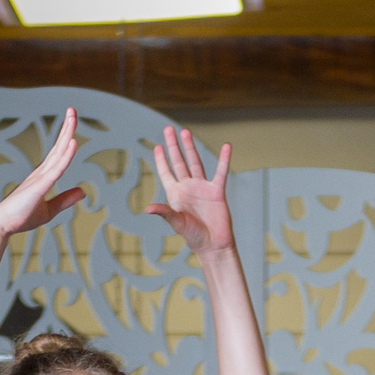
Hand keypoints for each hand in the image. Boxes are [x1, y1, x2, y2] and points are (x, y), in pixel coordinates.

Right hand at [0, 108, 86, 240]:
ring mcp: (40, 177)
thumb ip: (65, 199)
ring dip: (66, 133)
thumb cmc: (21, 217)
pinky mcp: (39, 186)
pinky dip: (65, 155)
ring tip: (72, 116)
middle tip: (72, 110)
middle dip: (66, 127)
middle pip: (58, 146)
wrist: (2, 225)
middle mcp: (41, 172)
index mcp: (43, 176)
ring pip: (57, 152)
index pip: (58, 154)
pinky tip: (73, 143)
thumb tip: (83, 191)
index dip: (66, 138)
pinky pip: (56, 169)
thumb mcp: (49, 210)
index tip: (72, 122)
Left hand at [145, 127, 234, 256]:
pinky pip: (220, 172)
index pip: (166, 172)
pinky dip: (224, 159)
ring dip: (190, 147)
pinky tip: (226, 146)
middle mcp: (188, 188)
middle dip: (173, 146)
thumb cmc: (193, 237)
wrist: (214, 245)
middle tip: (168, 129)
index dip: (161, 159)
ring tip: (185, 132)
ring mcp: (202, 188)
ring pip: (195, 162)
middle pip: (179, 162)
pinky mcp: (217, 191)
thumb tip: (148, 209)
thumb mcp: (177, 223)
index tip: (158, 146)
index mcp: (176, 194)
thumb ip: (164, 212)